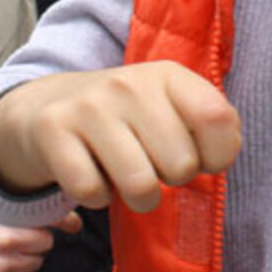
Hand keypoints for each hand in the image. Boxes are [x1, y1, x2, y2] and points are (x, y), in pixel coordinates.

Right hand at [0, 62, 240, 212]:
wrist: (48, 108)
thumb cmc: (127, 118)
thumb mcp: (171, 107)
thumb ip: (211, 125)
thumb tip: (223, 152)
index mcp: (167, 75)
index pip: (217, 119)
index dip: (217, 155)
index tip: (197, 155)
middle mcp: (129, 83)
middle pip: (180, 166)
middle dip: (170, 179)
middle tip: (150, 162)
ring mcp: (89, 105)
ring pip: (140, 185)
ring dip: (138, 197)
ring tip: (125, 175)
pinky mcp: (54, 130)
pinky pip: (92, 192)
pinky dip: (96, 197)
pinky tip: (91, 172)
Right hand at [0, 210, 81, 271]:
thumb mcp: (3, 206)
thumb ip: (38, 209)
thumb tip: (76, 222)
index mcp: (6, 218)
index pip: (48, 218)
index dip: (61, 221)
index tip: (71, 224)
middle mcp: (2, 243)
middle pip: (45, 243)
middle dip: (38, 239)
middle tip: (22, 233)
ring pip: (36, 263)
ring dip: (28, 257)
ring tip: (10, 248)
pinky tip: (2, 262)